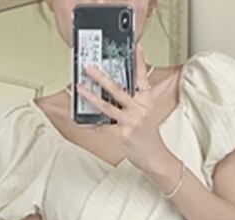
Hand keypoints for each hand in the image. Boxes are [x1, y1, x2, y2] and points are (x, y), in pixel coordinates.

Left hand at [77, 45, 178, 173]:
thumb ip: (136, 98)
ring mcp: (130, 122)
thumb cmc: (147, 135)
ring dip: (90, 96)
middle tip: (89, 68)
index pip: (142, 78)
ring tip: (79, 88)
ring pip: (106, 107)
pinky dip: (90, 124)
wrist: (154, 157)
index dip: (140, 61)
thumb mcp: (147, 113)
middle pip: (118, 89)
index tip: (136, 47)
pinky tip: (80, 119)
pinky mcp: (122, 135)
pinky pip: (102, 127)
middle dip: (101, 77)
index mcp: (146, 101)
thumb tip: (116, 88)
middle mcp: (139, 109)